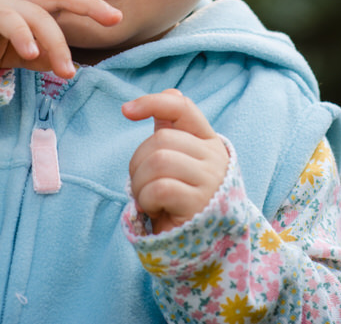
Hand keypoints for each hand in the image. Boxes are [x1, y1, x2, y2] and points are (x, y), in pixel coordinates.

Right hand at [0, 0, 121, 78]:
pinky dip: (25, 37)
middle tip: (115, 19)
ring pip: (40, 13)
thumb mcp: (7, 54)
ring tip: (67, 72)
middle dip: (89, 2)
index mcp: (20, 3)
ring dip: (57, 43)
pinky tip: (33, 55)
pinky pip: (10, 20)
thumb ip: (34, 56)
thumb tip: (62, 65)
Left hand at [123, 89, 228, 234]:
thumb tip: (163, 95)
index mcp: (208, 141)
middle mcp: (214, 157)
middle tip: (142, 185)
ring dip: (139, 183)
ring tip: (147, 198)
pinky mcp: (199, 204)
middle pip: (161, 139)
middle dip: (138, 163)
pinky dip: (146, 200)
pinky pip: (159, 188)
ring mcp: (210, 181)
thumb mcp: (177, 161)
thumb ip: (171, 131)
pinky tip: (153, 210)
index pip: (182, 107)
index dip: (153, 102)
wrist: (198, 245)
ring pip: (158, 161)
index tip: (126, 110)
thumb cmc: (181, 198)